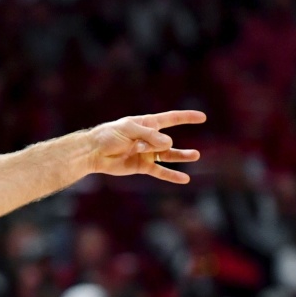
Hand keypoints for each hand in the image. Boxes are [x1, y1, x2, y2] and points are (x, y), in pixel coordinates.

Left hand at [87, 111, 206, 182]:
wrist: (93, 152)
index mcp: (147, 124)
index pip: (171, 119)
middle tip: (146, 147)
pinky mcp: (142, 166)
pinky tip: (185, 179)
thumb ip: (149, 136)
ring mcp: (147, 153)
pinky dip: (171, 175)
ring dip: (181, 156)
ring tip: (195, 155)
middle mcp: (150, 138)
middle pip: (165, 140)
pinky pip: (160, 171)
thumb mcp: (129, 130)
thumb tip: (169, 144)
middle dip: (157, 144)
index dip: (186, 117)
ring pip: (169, 155)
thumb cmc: (109, 136)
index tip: (202, 117)